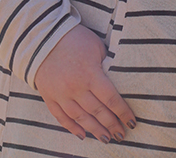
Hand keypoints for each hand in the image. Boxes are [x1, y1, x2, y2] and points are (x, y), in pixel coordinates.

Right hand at [34, 23, 135, 142]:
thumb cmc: (74, 37)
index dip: (122, 112)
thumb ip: (106, 64)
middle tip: (122, 135)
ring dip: (95, 130)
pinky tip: (82, 135)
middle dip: (111, 125)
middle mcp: (76, 87)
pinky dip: (72, 128)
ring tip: (106, 139)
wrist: (43, 35)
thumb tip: (115, 79)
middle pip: (97, 112)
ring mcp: (61, 94)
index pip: (110, 98)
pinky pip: (61, 117)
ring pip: (80, 118)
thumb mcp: (96, 46)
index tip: (131, 122)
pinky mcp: (49, 96)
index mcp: (90, 73)